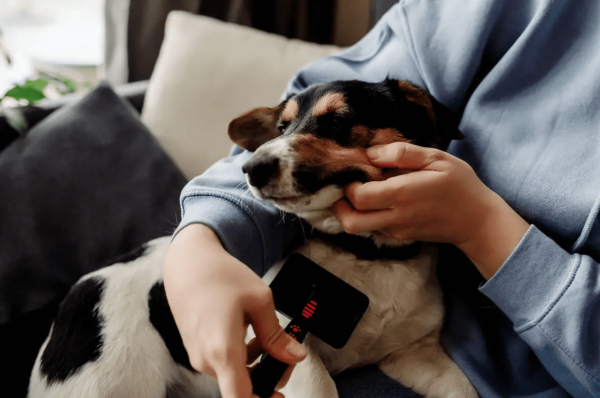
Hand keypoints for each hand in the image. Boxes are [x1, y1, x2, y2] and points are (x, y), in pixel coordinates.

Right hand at [164, 224, 305, 397]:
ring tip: (267, 336)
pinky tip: (249, 332)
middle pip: (242, 387)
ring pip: (234, 374)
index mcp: (223, 350)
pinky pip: (224, 363)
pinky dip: (242, 355)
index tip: (279, 395)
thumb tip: (295, 356)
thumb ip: (277, 335)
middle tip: (287, 354)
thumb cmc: (221, 276)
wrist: (188, 262)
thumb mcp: (259, 300)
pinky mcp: (197, 349)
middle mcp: (207, 360)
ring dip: (256, 363)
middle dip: (268, 376)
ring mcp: (199, 356)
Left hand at [333, 142, 528, 278]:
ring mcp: (396, 231)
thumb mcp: (436, 158)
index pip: (357, 196)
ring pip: (359, 228)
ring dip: (352, 212)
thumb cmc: (459, 184)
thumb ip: (401, 153)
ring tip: (361, 192)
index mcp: (402, 194)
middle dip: (340, 205)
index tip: (355, 171)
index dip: (348, 185)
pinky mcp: (400, 237)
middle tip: (346, 187)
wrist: (477, 221)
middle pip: (350, 221)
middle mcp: (395, 217)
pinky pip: (373, 229)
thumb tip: (370, 153)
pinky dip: (367, 216)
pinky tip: (378, 201)